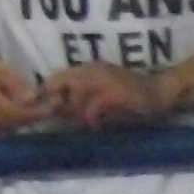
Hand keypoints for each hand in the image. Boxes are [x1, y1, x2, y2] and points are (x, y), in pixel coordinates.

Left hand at [43, 59, 167, 126]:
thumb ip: (76, 99)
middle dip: (61, 105)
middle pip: (58, 84)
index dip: (42, 92)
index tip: (33, 105)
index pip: (54, 77)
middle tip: (74, 119)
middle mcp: (90, 69)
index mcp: (85, 68)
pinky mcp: (113, 93)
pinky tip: (98, 125)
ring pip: (73, 98)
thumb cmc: (127, 97)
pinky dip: (92, 120)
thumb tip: (52, 110)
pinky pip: (91, 109)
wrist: (159, 93)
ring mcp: (102, 78)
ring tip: (89, 123)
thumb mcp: (98, 93)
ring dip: (78, 114)